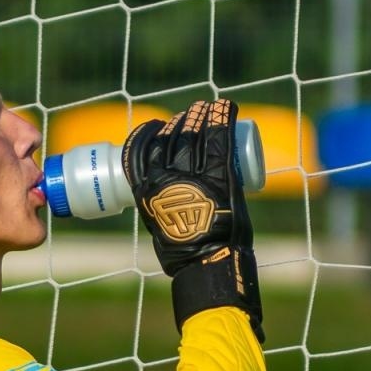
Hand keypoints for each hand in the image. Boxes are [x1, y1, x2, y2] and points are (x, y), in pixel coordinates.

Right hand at [123, 99, 262, 341]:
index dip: (153, 132)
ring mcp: (194, 174)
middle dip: (182, 120)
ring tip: (207, 108)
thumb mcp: (159, 229)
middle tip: (192, 115)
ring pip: (196, 133)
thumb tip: (164, 211)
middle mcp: (168, 177)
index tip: (161, 126)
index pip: (145, 149)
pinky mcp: (220, 175)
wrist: (207, 265)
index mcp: (148, 189)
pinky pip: (220, 138)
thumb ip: (160, 215)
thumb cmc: (185, 256)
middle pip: (173, 136)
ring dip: (201, 114)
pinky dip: (223, 117)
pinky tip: (225, 105)